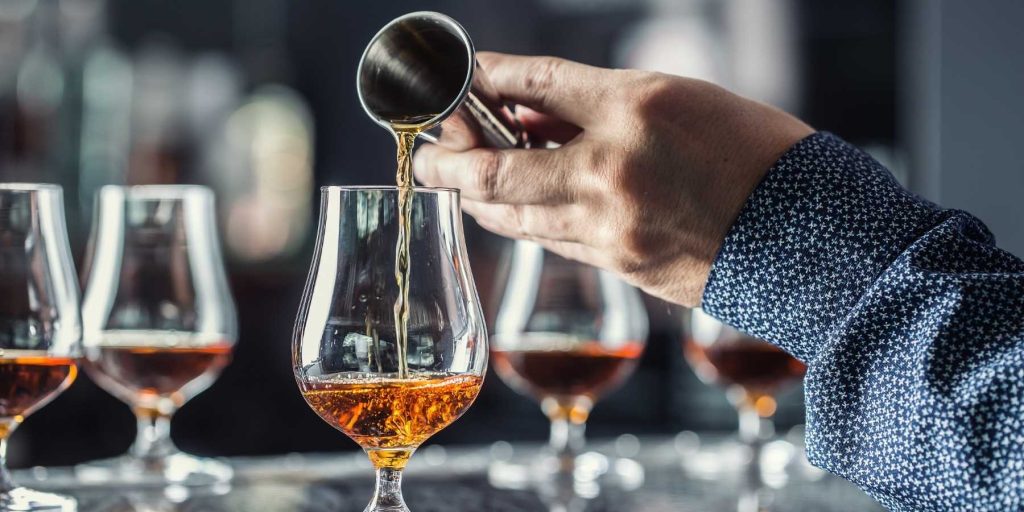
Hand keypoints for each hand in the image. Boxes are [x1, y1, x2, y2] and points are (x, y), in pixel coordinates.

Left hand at [413, 52, 812, 305]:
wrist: (816, 236)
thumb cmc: (760, 156)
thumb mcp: (683, 102)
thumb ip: (602, 106)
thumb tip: (534, 112)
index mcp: (636, 110)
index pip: (540, 84)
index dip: (490, 78)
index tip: (463, 79)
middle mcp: (612, 169)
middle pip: (498, 168)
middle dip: (450, 161)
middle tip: (426, 155)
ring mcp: (611, 227)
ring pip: (516, 217)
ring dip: (478, 198)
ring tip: (458, 183)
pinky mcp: (619, 266)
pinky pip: (551, 242)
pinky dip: (522, 223)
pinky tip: (510, 212)